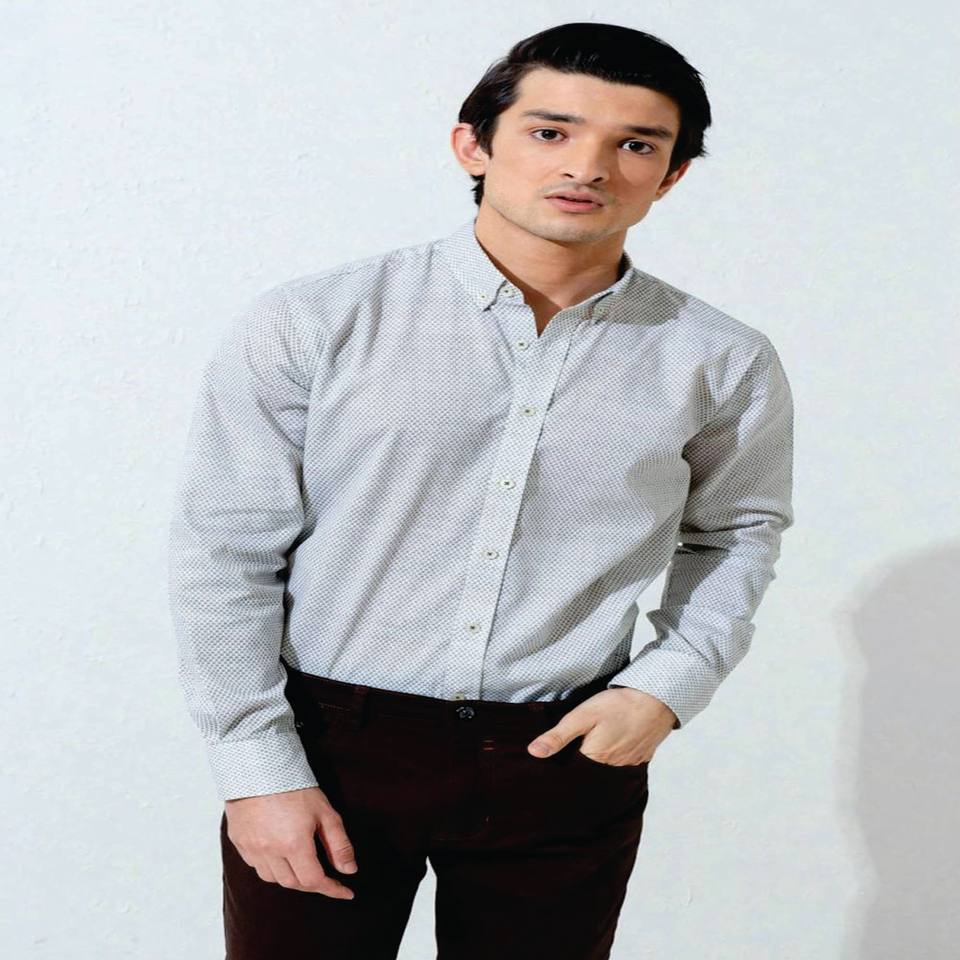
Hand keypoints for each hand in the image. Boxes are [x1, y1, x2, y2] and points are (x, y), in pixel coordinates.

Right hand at [224, 786, 357, 898]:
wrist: (258, 767)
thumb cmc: (294, 786)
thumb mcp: (325, 812)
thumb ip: (339, 844)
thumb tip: (349, 870)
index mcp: (294, 844)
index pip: (314, 881)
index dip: (332, 889)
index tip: (345, 892)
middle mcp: (270, 852)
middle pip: (293, 883)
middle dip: (312, 883)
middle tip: (326, 876)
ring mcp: (252, 849)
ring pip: (274, 878)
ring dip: (291, 877)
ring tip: (302, 864)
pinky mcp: (239, 842)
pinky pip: (257, 866)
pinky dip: (271, 867)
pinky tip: (280, 855)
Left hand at [527, 687, 676, 765]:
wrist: (657, 698)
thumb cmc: (618, 705)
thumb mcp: (582, 715)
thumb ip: (558, 736)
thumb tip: (533, 753)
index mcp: (594, 759)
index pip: (571, 771)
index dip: (562, 763)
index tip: (556, 756)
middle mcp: (612, 768)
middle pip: (589, 772)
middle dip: (579, 764)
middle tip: (576, 746)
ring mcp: (629, 764)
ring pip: (606, 769)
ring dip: (598, 761)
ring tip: (593, 744)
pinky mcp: (641, 758)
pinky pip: (623, 764)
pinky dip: (615, 757)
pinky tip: (613, 743)